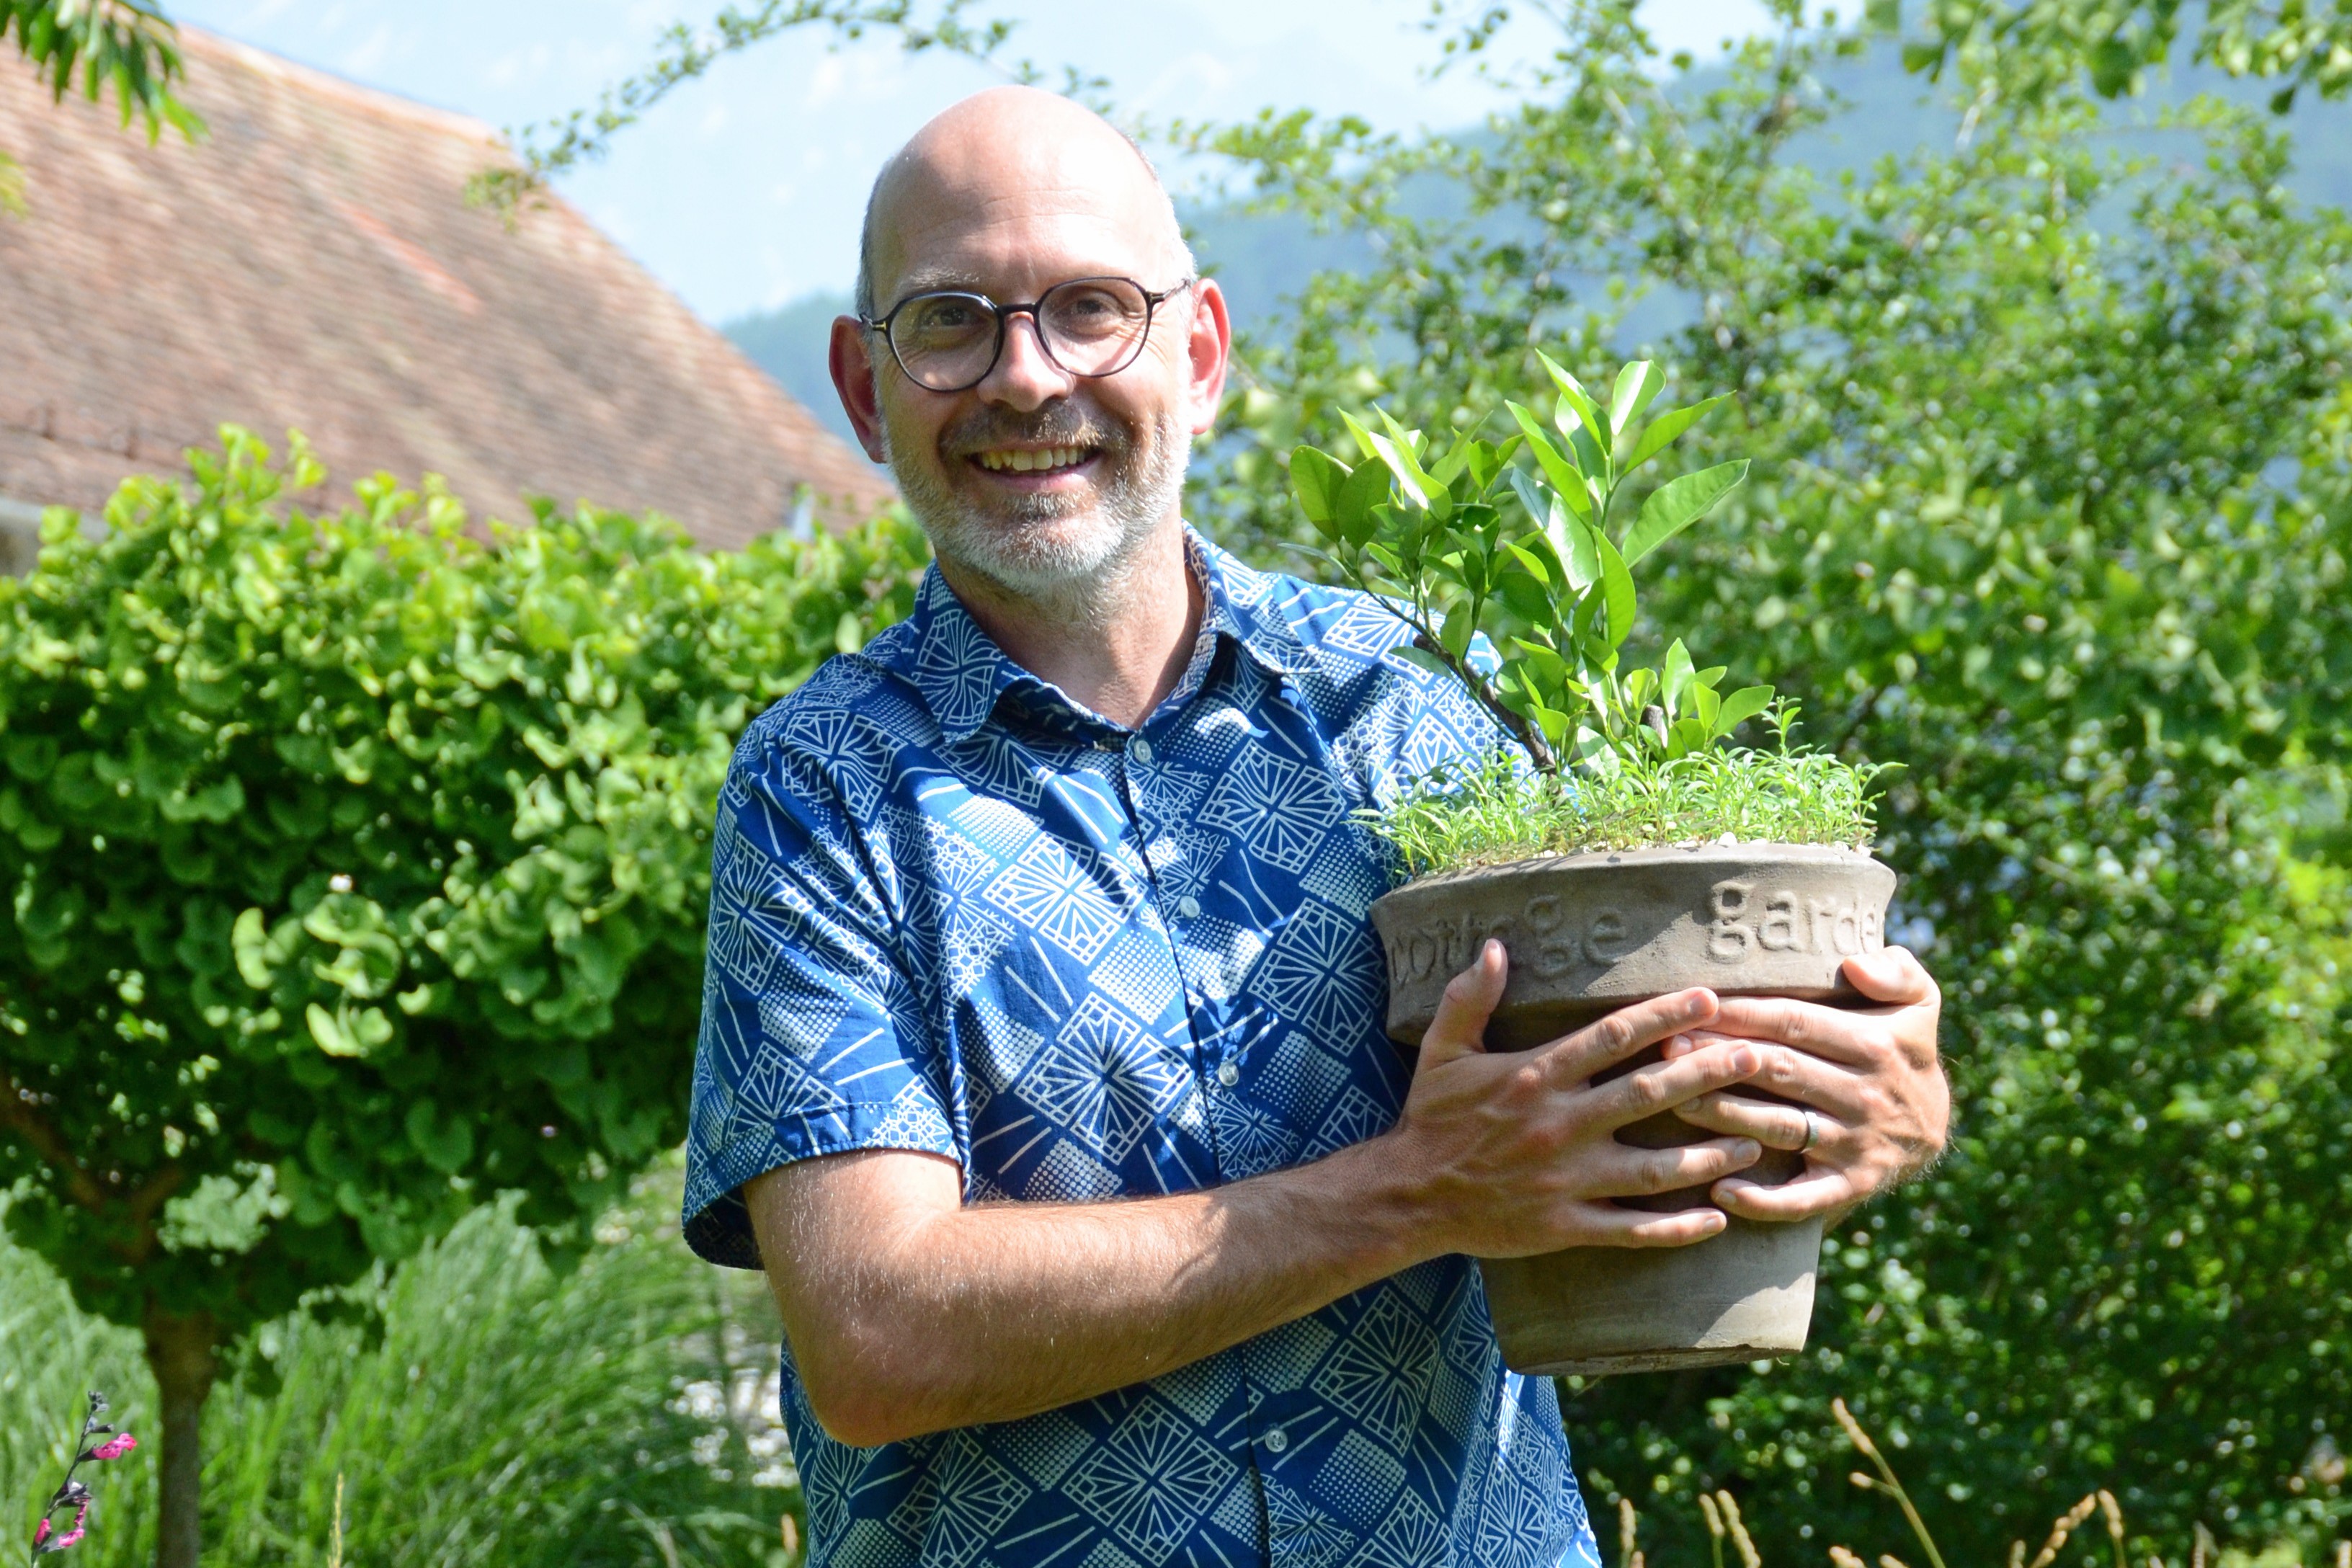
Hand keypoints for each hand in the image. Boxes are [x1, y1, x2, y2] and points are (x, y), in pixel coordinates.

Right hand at [1385, 939, 1768, 1256]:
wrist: (1408, 1196)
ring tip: (1755, 1140)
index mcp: (1534, 1076)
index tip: (1709, 999)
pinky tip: (1717, 1219)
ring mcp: (1565, 1180)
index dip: (1662, 1016)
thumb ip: (1469, 998)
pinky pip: (1631, 1230)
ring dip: (1707, 1155)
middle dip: (1704, 1074)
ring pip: (1652, 1169)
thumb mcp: (1440, 1050)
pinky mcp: (1565, 1226)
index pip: (1610, 1038)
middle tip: (1755, 1057)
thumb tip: (1496, 947)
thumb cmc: (1431, 1118)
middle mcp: (1558, 1125)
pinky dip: (1676, 1228)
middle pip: (1645, 1094)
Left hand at [1661, 947, 1946, 1221]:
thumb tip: (1855, 965)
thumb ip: (1896, 972)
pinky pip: (1804, 1198)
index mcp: (1874, 1044)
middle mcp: (1865, 1095)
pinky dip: (1763, 1201)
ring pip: (1779, 1126)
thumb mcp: (1918, 1002)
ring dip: (1725, 1116)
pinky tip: (1720, 1192)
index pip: (1795, 1023)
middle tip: (1667, 1048)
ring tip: (1675, 1102)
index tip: (1694, 1005)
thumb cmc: (1903, 1050)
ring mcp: (1856, 1143)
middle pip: (1779, 1070)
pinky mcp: (1850, 1185)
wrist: (1933, 1127)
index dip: (1742, 1014)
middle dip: (1719, 1057)